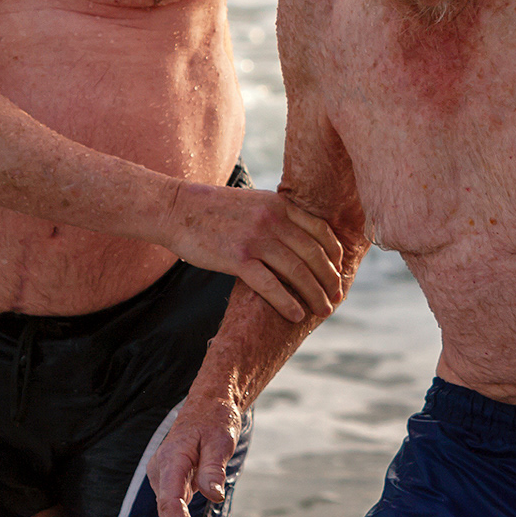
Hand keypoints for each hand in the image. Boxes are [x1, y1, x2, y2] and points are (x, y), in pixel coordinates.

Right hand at [149, 397, 241, 516]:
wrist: (208, 406)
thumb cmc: (215, 420)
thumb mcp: (221, 440)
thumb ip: (214, 468)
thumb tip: (214, 496)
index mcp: (171, 460)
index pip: (170, 500)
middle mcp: (161, 472)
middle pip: (169, 516)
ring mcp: (164, 479)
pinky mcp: (171, 484)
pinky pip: (175, 512)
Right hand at [163, 183, 344, 321]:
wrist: (175, 209)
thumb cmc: (212, 209)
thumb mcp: (253, 202)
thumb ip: (277, 215)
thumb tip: (297, 237)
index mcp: (279, 204)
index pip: (320, 231)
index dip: (335, 254)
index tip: (339, 271)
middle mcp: (273, 219)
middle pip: (314, 254)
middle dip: (330, 279)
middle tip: (338, 297)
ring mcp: (256, 239)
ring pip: (297, 271)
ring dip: (315, 294)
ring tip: (324, 311)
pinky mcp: (237, 258)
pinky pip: (271, 285)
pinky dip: (287, 302)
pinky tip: (297, 314)